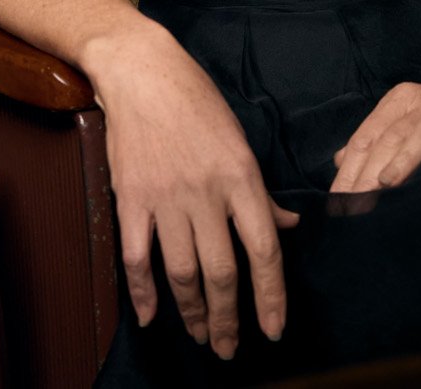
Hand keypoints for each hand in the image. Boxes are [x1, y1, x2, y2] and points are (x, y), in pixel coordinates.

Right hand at [95, 31, 298, 359]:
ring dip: (193, 311)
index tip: (273, 330)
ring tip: (200, 335)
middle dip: (228, 318)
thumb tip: (290, 226)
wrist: (142, 73)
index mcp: (241, 177)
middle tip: (228, 348)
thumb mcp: (241, 141)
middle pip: (222, 270)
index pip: (264, 249)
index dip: (271, 296)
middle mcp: (206, 192)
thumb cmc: (197, 102)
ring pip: (182, 271)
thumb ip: (261, 192)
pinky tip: (150, 316)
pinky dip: (142, 292)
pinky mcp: (131, 198)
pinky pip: (136, 256)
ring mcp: (166, 198)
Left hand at [329, 77, 420, 193]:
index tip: (337, 201)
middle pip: (390, 137)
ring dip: (406, 157)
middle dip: (368, 174)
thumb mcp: (406, 121)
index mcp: (400, 101)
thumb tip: (339, 162)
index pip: (367, 137)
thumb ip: (375, 140)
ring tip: (386, 183)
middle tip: (355, 206)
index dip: (349, 169)